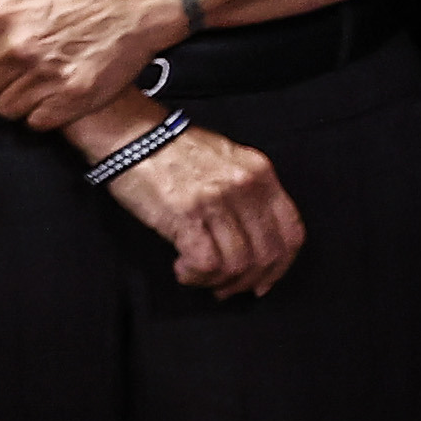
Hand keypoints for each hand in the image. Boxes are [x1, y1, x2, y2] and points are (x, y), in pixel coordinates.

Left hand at [0, 0, 181, 127]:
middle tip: (8, 71)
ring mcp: (46, 75)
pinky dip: (41, 113)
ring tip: (33, 81)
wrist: (133, 1)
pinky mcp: (73, 97)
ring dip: (14, 98)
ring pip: (5, 108)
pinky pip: (36, 121)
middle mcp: (18, 49)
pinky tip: (52, 94)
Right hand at [94, 119, 302, 296]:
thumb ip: (248, 192)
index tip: (264, 280)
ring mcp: (217, 200)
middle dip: (247, 281)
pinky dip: (196, 275)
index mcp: (260, 172)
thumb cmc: (171, 148)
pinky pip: (207, 263)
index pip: (291, 233)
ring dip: (218, 281)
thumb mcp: (226, 159)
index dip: (280, 266)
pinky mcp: (186, 214)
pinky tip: (182, 269)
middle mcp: (245, 186)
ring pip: (238, 263)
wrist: (129, 132)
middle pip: (266, 254)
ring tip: (198, 276)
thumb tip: (254, 239)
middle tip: (227, 288)